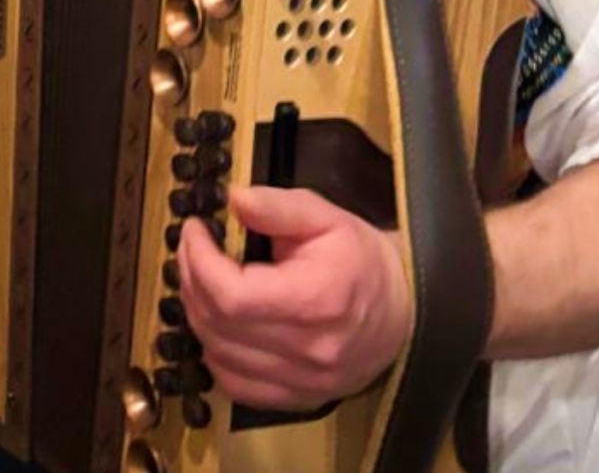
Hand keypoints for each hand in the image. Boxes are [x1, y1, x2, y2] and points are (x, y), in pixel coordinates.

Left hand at [178, 185, 412, 407]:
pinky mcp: (300, 398)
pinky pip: (236, 384)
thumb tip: (233, 199)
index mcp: (316, 301)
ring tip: (201, 280)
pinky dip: (214, 353)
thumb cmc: (362, 261)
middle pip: (219, 323)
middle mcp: (309, 350)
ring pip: (219, 354)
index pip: (232, 294)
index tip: (195, 231)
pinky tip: (218, 324)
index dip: (199, 260)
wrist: (406, 310)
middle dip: (192, 279)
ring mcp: (304, 381)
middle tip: (193, 250)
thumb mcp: (326, 218)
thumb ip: (278, 207)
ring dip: (197, 313)